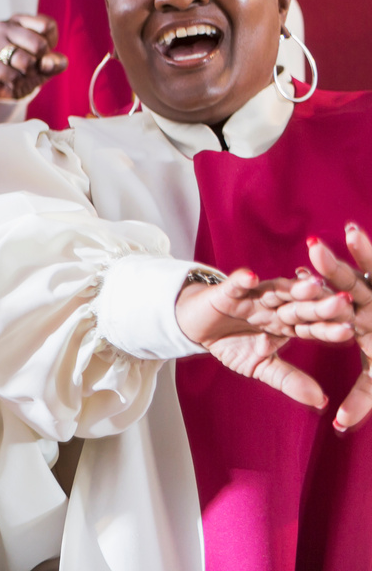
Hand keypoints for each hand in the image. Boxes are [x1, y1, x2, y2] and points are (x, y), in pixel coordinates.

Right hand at [0, 14, 66, 100]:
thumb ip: (56, 62)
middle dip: (41, 61)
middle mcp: (3, 27)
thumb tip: (47, 64)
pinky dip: (18, 82)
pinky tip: (12, 80)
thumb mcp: (46, 62)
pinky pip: (12, 76)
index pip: (46, 26)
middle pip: (39, 45)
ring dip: (30, 74)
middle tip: (34, 64)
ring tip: (23, 73)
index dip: (52, 42)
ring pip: (25, 62)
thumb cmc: (26, 66)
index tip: (43, 49)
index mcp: (19, 20)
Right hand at [175, 268, 356, 409]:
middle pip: (300, 307)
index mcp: (287, 326)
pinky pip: (235, 284)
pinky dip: (241, 280)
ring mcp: (253, 297)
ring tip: (310, 285)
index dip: (329, 329)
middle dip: (320, 305)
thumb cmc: (230, 344)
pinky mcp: (227, 291)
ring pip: (276, 291)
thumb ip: (289, 380)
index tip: (350, 331)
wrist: (195, 327)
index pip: (312, 327)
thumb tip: (322, 401)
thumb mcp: (260, 366)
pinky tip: (251, 277)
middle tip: (343, 302)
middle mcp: (275, 308)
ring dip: (291, 287)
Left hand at [305, 226, 371, 430]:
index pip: (331, 311)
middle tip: (310, 250)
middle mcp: (368, 303)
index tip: (292, 283)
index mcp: (356, 322)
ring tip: (344, 234)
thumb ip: (362, 399)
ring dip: (359, 255)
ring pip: (369, 274)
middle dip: (331, 270)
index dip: (314, 301)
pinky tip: (356, 232)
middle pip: (346, 285)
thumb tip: (338, 424)